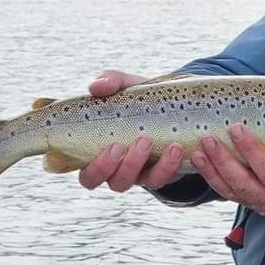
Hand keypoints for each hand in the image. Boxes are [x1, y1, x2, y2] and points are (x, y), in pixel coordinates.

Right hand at [79, 70, 184, 192]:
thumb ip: (110, 82)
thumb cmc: (138, 98)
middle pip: (113, 182)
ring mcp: (140, 173)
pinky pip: (162, 178)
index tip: (112, 145)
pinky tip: (177, 148)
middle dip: (121, 167)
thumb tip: (96, 87)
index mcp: (100, 152)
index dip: (96, 168)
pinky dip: (170, 165)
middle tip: (131, 143)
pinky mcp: (161, 173)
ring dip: (144, 165)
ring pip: (138, 182)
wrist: (174, 103)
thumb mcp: (126, 86)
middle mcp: (118, 168)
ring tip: (156, 142)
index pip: (88, 174)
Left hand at [190, 123, 264, 216]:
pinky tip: (198, 158)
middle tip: (212, 137)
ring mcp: (257, 201)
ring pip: (232, 189)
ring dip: (213, 168)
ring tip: (200, 147)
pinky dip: (210, 175)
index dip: (256, 156)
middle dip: (226, 159)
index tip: (240, 132)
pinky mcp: (246, 199)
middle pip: (247, 183)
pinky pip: (225, 190)